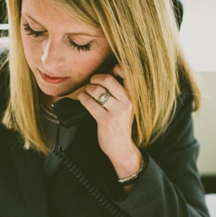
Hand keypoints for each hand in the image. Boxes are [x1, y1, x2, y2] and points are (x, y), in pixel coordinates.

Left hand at [78, 64, 142, 179]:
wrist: (121, 147)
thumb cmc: (120, 126)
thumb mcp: (127, 107)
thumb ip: (120, 92)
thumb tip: (105, 75)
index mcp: (133, 96)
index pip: (129, 74)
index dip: (117, 68)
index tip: (110, 72)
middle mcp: (127, 102)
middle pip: (108, 79)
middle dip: (95, 79)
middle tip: (92, 83)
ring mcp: (116, 111)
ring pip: (96, 90)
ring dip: (87, 90)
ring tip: (87, 94)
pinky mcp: (105, 119)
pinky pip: (89, 102)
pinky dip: (82, 98)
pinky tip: (83, 100)